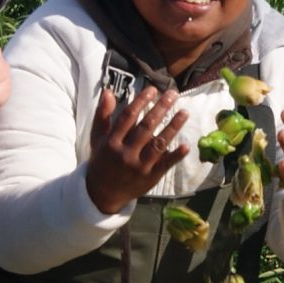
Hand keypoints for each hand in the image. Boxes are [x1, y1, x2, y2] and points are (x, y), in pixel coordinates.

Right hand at [85, 86, 189, 215]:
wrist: (103, 193)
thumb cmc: (103, 159)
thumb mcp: (97, 137)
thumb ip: (103, 115)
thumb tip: (109, 91)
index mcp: (112, 141)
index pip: (128, 117)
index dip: (141, 102)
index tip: (153, 89)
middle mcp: (126, 153)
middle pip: (146, 127)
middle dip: (161, 109)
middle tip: (173, 94)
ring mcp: (139, 166)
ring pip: (159, 144)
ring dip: (173, 127)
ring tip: (184, 112)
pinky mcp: (150, 177)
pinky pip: (165, 165)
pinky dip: (176, 156)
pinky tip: (186, 146)